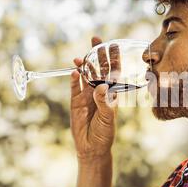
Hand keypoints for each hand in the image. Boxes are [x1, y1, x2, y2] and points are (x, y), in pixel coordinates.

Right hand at [70, 36, 117, 161]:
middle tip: (95, 39)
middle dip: (97, 54)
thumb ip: (104, 102)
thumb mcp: (108, 118)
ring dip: (83, 65)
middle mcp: (99, 91)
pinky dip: (74, 79)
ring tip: (80, 57)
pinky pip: (74, 87)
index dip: (113, 57)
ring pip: (85, 75)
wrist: (91, 147)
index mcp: (111, 92)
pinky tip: (74, 72)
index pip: (113, 71)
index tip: (112, 43)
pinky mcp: (75, 101)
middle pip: (98, 68)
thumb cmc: (105, 132)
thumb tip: (100, 87)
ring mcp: (86, 95)